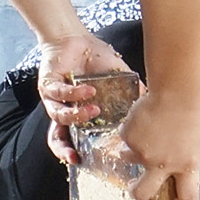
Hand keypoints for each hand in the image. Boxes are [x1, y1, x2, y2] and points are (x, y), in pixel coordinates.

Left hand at [36, 34, 135, 166]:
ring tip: (94, 109)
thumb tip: (151, 101)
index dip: (71, 150)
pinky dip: (74, 94)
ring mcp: (54, 98)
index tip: (79, 161)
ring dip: (76, 116)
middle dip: (63, 147)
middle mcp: (63, 108)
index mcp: (78, 111)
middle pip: (57, 135)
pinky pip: (58, 94)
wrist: (77, 38)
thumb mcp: (119, 78)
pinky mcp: (47, 84)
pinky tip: (88, 89)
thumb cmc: (96, 58)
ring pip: (59, 116)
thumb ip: (132, 91)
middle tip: (74, 155)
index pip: (70, 137)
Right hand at [119, 86, 199, 199]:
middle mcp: (162, 164)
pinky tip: (145, 116)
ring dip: (134, 153)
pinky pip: (126, 137)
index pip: (188, 198)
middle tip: (138, 188)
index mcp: (187, 165)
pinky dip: (132, 130)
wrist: (179, 87)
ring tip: (147, 133)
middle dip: (138, 194)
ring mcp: (142, 151)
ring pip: (130, 160)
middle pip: (143, 193)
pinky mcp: (128, 136)